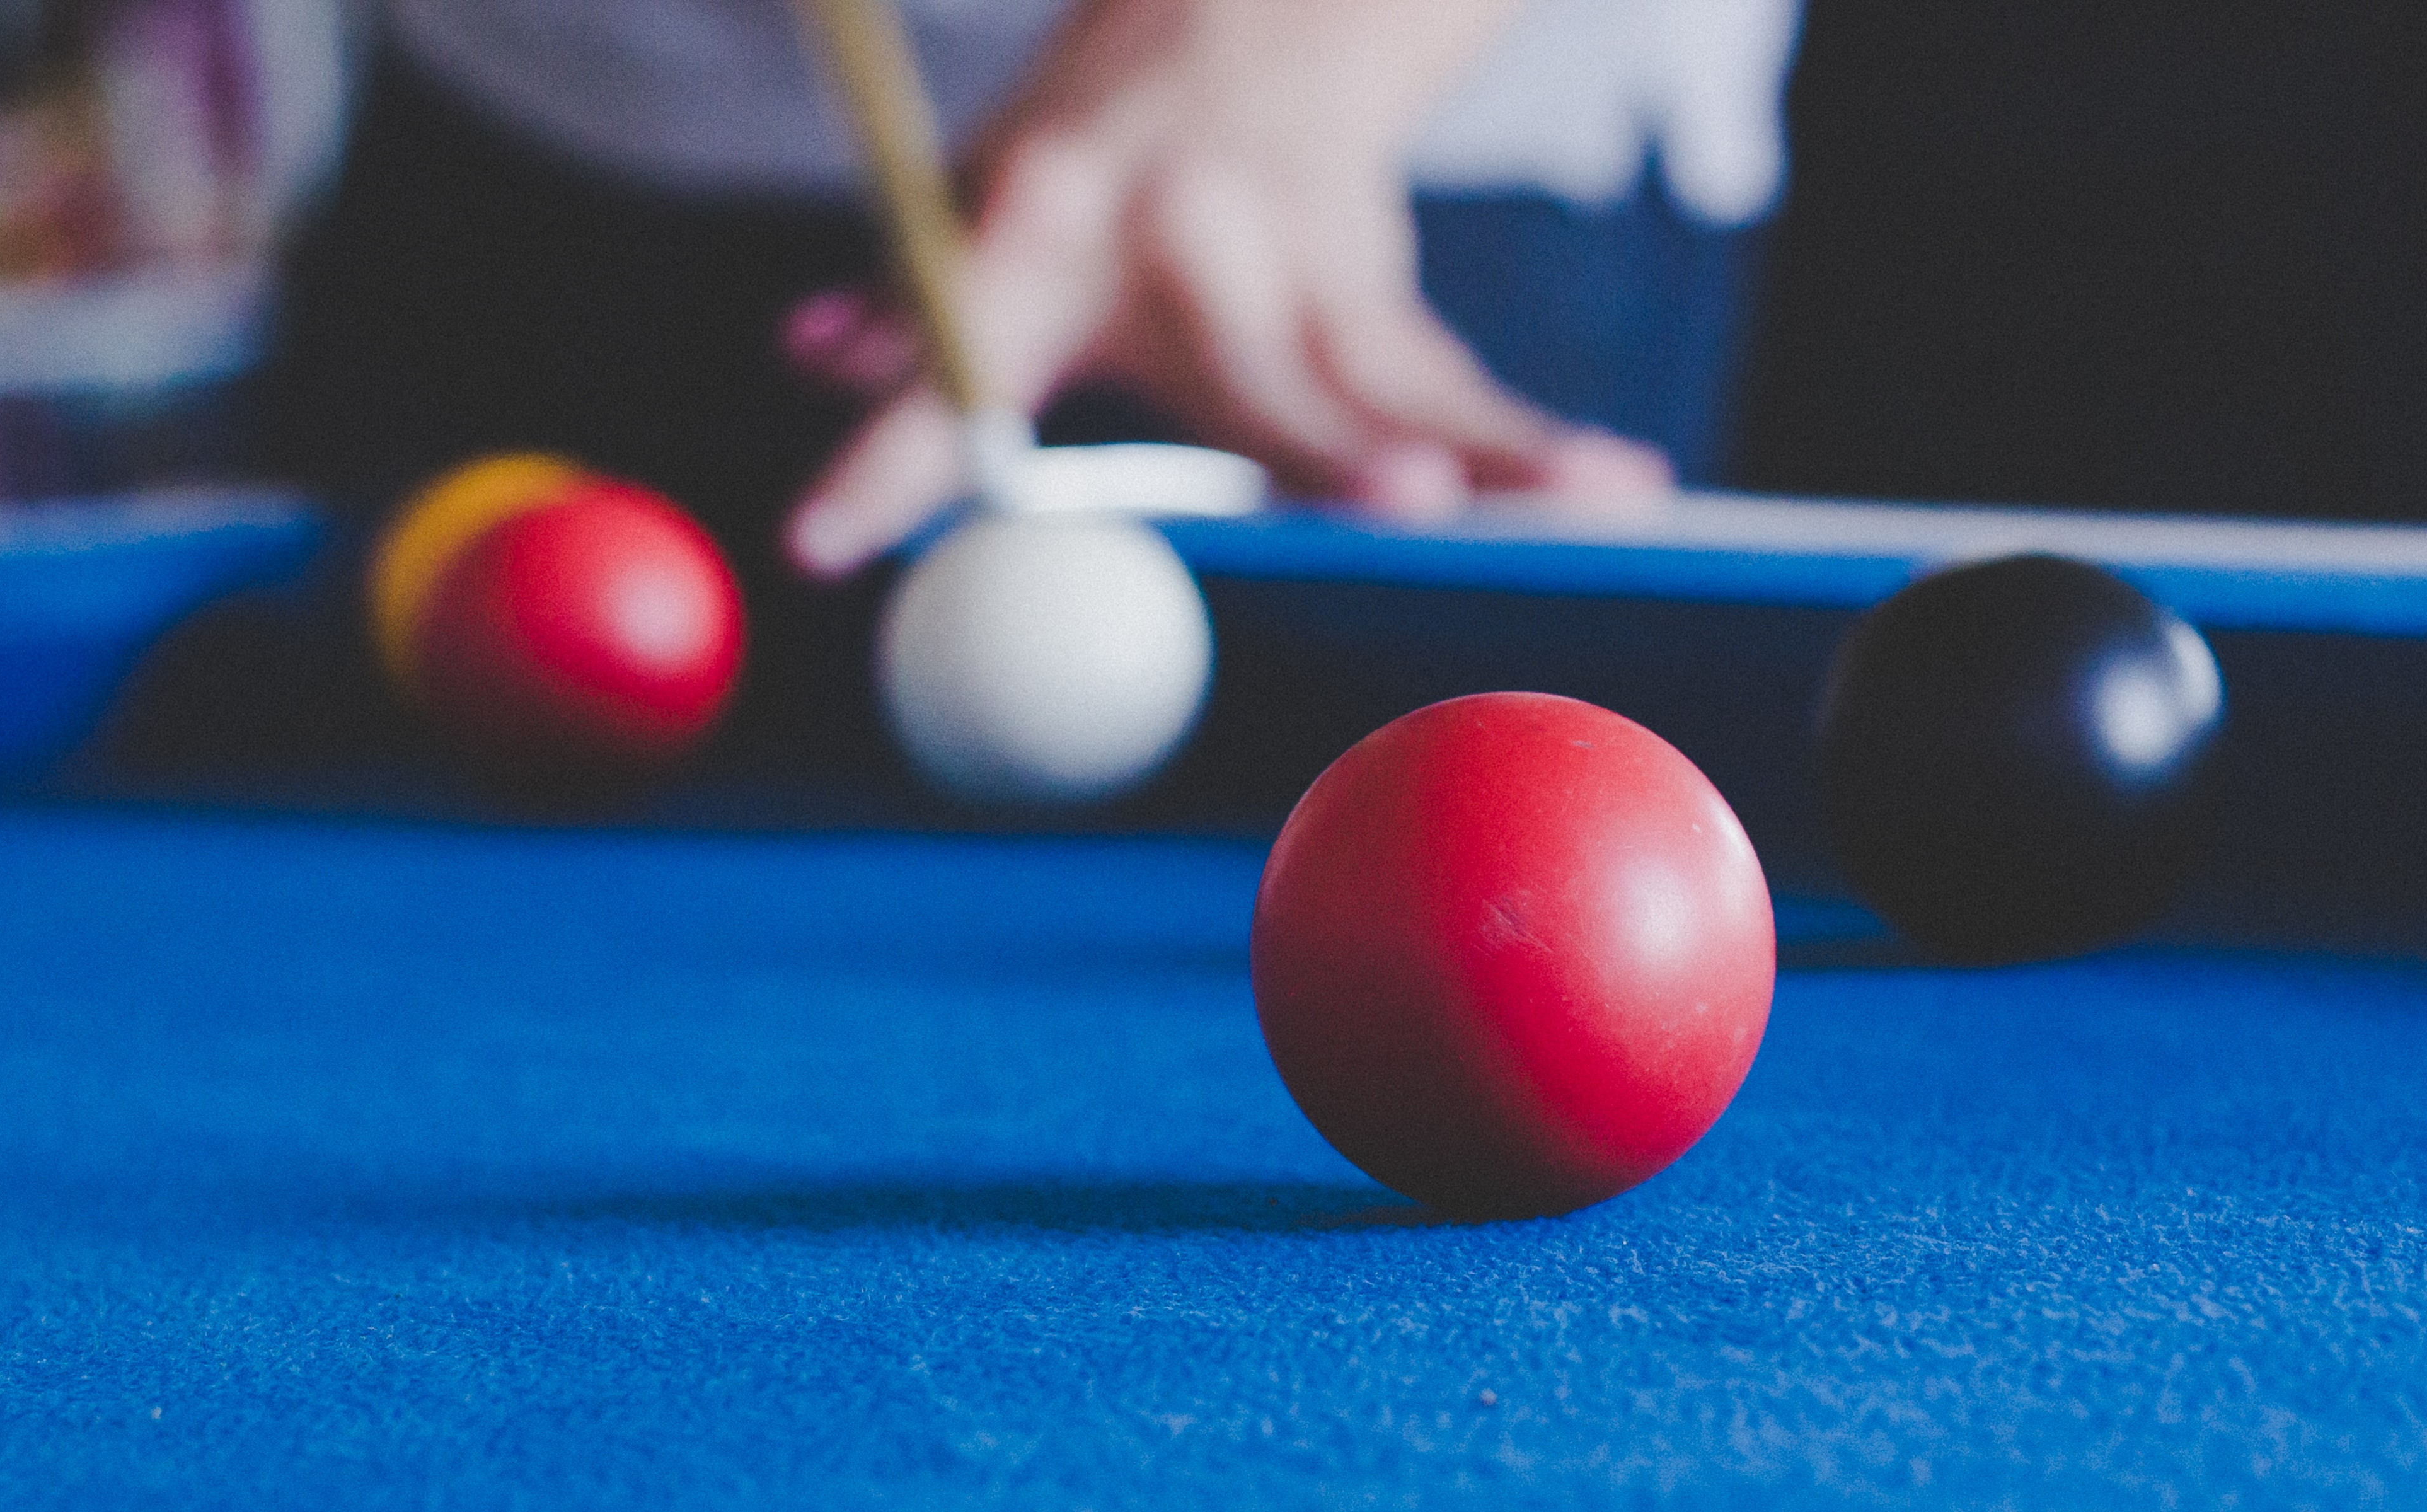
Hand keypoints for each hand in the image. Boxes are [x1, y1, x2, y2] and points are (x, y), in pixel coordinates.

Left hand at [784, 0, 1675, 576]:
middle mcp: (1179, 244)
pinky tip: (1616, 487)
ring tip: (1587, 503)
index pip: (951, 357)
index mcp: (1043, 225)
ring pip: (1390, 386)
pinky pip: (1452, 383)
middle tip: (1389, 508)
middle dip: (1314, 449)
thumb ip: (913, 295)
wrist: (1251, 14)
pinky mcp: (1375, 282)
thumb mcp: (990, 191)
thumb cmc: (1100, 139)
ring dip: (1487, 455)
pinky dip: (1529, 444)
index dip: (887, 456)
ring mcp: (1296, 260)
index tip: (822, 543)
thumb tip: (810, 352)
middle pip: (1251, 379)